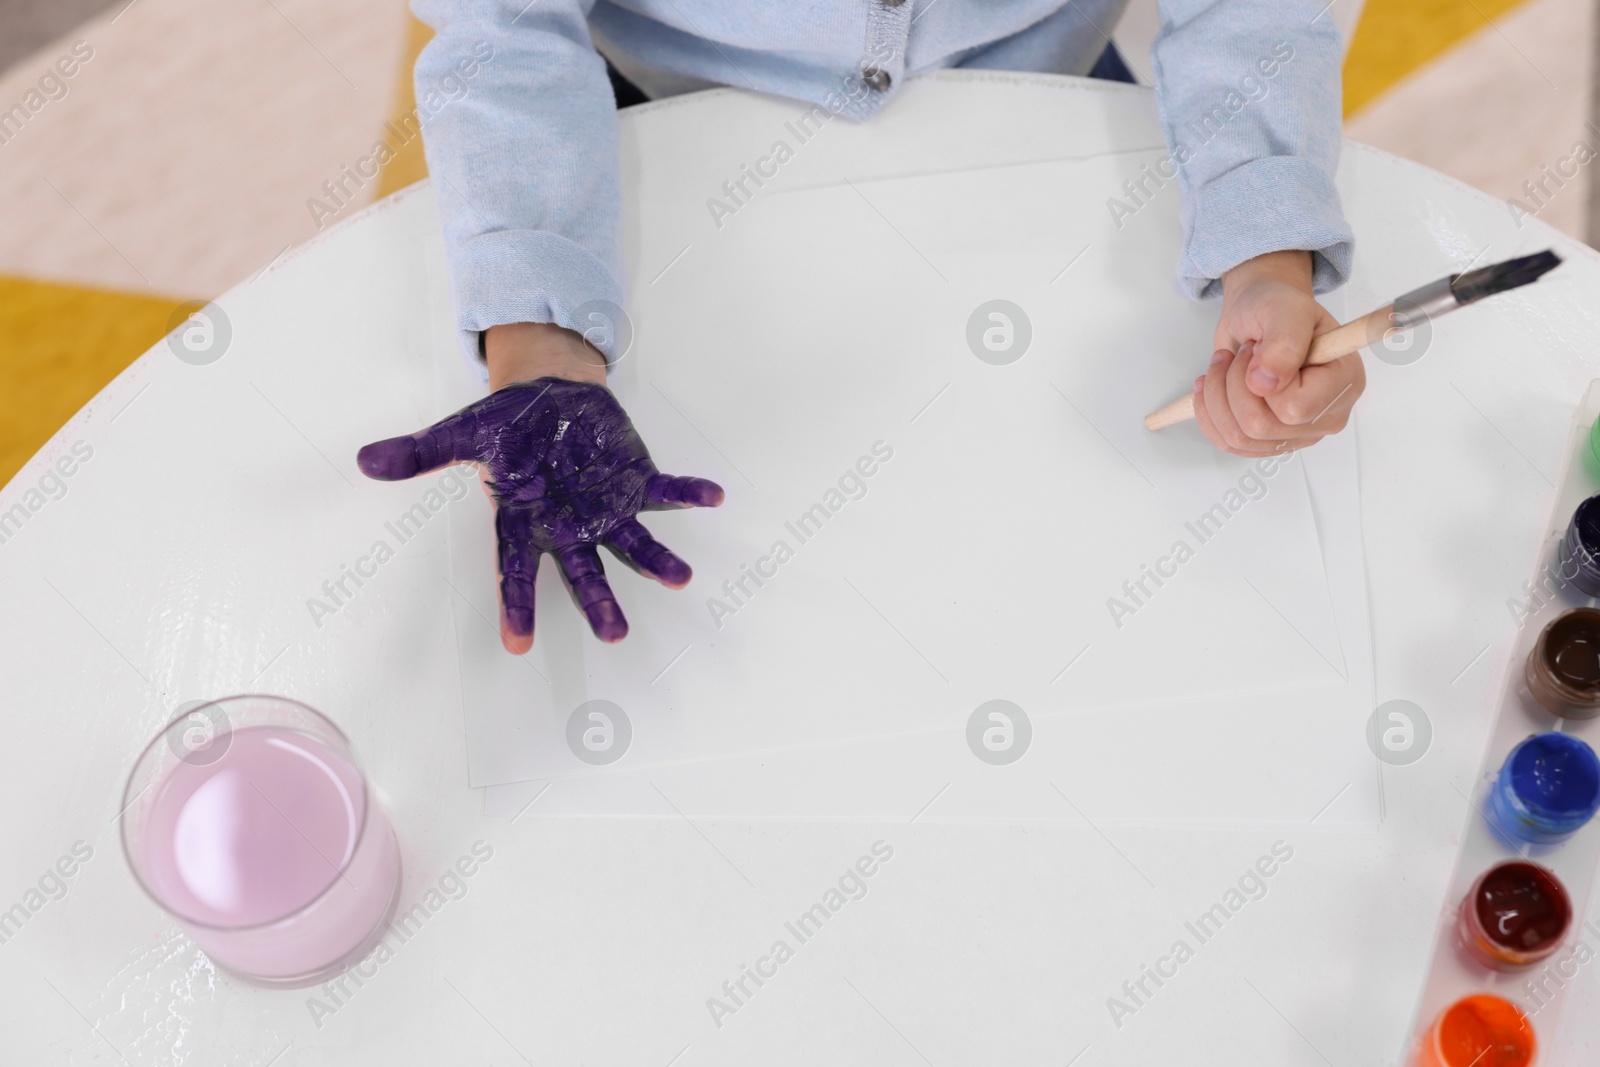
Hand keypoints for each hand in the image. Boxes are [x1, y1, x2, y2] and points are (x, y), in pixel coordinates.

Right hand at [357, 324, 722, 650]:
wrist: (549, 395)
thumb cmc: (506, 426)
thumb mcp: (462, 434)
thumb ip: (420, 454)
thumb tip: (365, 461)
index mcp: (525, 520)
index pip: (517, 570)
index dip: (517, 605)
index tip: (518, 644)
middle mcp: (568, 525)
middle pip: (584, 572)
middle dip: (599, 603)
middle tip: (614, 634)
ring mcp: (605, 508)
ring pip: (632, 544)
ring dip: (657, 561)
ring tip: (681, 577)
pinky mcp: (635, 482)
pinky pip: (665, 493)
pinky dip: (687, 495)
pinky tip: (712, 498)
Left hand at [1193, 250, 1363, 456]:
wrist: (1258, 315)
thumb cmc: (1277, 307)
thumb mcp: (1285, 308)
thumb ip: (1283, 343)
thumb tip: (1265, 384)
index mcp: (1344, 383)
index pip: (1294, 409)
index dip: (1263, 380)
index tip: (1258, 349)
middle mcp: (1325, 415)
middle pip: (1260, 427)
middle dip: (1232, 385)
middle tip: (1238, 354)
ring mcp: (1297, 433)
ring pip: (1239, 438)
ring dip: (1217, 397)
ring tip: (1224, 365)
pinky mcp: (1270, 440)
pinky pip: (1229, 443)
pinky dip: (1209, 414)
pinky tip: (1211, 386)